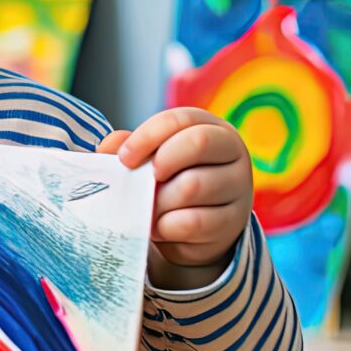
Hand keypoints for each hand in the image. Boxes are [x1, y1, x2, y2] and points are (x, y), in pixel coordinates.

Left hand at [97, 108, 252, 288]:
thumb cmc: (168, 183)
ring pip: (193, 185)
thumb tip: (112, 143)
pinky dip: (167, 226)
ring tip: (149, 209)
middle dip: (161, 162)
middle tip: (143, 182)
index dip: (148, 136)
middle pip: (198, 142)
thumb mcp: (149, 161)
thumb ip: (129, 147)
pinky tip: (160, 228)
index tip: (124, 158)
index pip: (181, 119)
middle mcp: (232, 152)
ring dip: (159, 201)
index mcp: (212, 128)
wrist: (193, 231)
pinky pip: (194, 221)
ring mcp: (238, 187)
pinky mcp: (233, 222)